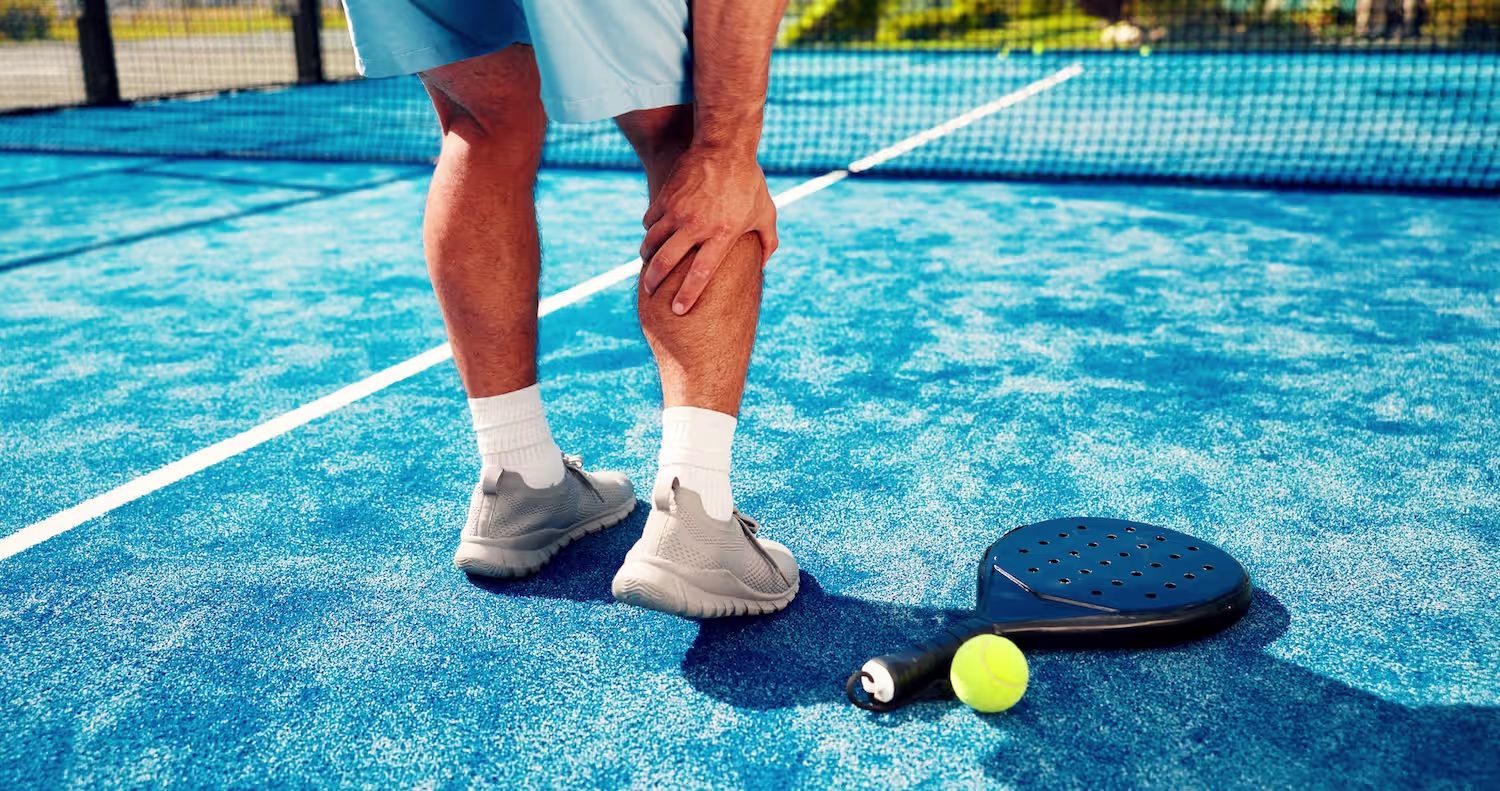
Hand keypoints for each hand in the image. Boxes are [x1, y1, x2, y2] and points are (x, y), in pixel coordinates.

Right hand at [639, 145, 778, 314]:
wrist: (725, 145)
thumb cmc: (749, 181)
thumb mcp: (766, 213)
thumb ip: (768, 242)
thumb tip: (762, 265)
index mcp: (722, 234)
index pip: (701, 273)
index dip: (687, 295)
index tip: (678, 310)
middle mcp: (697, 226)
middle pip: (667, 262)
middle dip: (654, 281)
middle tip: (650, 290)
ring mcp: (678, 211)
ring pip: (652, 242)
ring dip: (647, 257)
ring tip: (648, 265)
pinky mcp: (666, 197)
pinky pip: (649, 221)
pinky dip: (649, 231)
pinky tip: (652, 236)